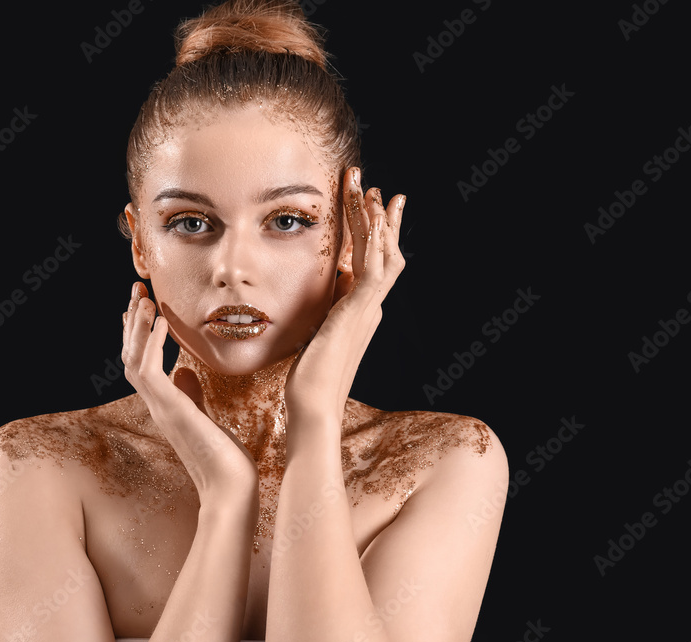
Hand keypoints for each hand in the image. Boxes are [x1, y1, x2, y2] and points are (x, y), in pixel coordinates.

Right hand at [122, 283, 257, 500]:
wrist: (230, 490)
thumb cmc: (224, 460)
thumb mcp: (207, 417)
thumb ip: (192, 393)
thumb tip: (185, 370)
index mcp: (165, 404)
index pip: (141, 362)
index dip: (137, 333)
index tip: (142, 305)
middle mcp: (157, 404)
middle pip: (129, 355)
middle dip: (132, 321)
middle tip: (137, 290)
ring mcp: (160, 408)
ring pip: (131, 360)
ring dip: (137, 327)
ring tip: (144, 299)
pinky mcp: (170, 410)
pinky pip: (149, 371)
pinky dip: (152, 343)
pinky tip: (162, 322)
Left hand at [284, 166, 406, 422]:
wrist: (312, 406)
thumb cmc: (307, 379)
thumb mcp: (314, 333)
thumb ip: (322, 310)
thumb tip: (320, 290)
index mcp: (358, 311)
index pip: (367, 262)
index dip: (368, 232)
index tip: (364, 205)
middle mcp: (369, 307)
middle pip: (382, 252)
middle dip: (377, 217)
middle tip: (372, 184)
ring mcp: (368, 308)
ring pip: (383, 253)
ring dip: (378, 220)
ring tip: (373, 189)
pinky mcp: (360, 311)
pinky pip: (376, 267)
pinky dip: (377, 239)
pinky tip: (374, 216)